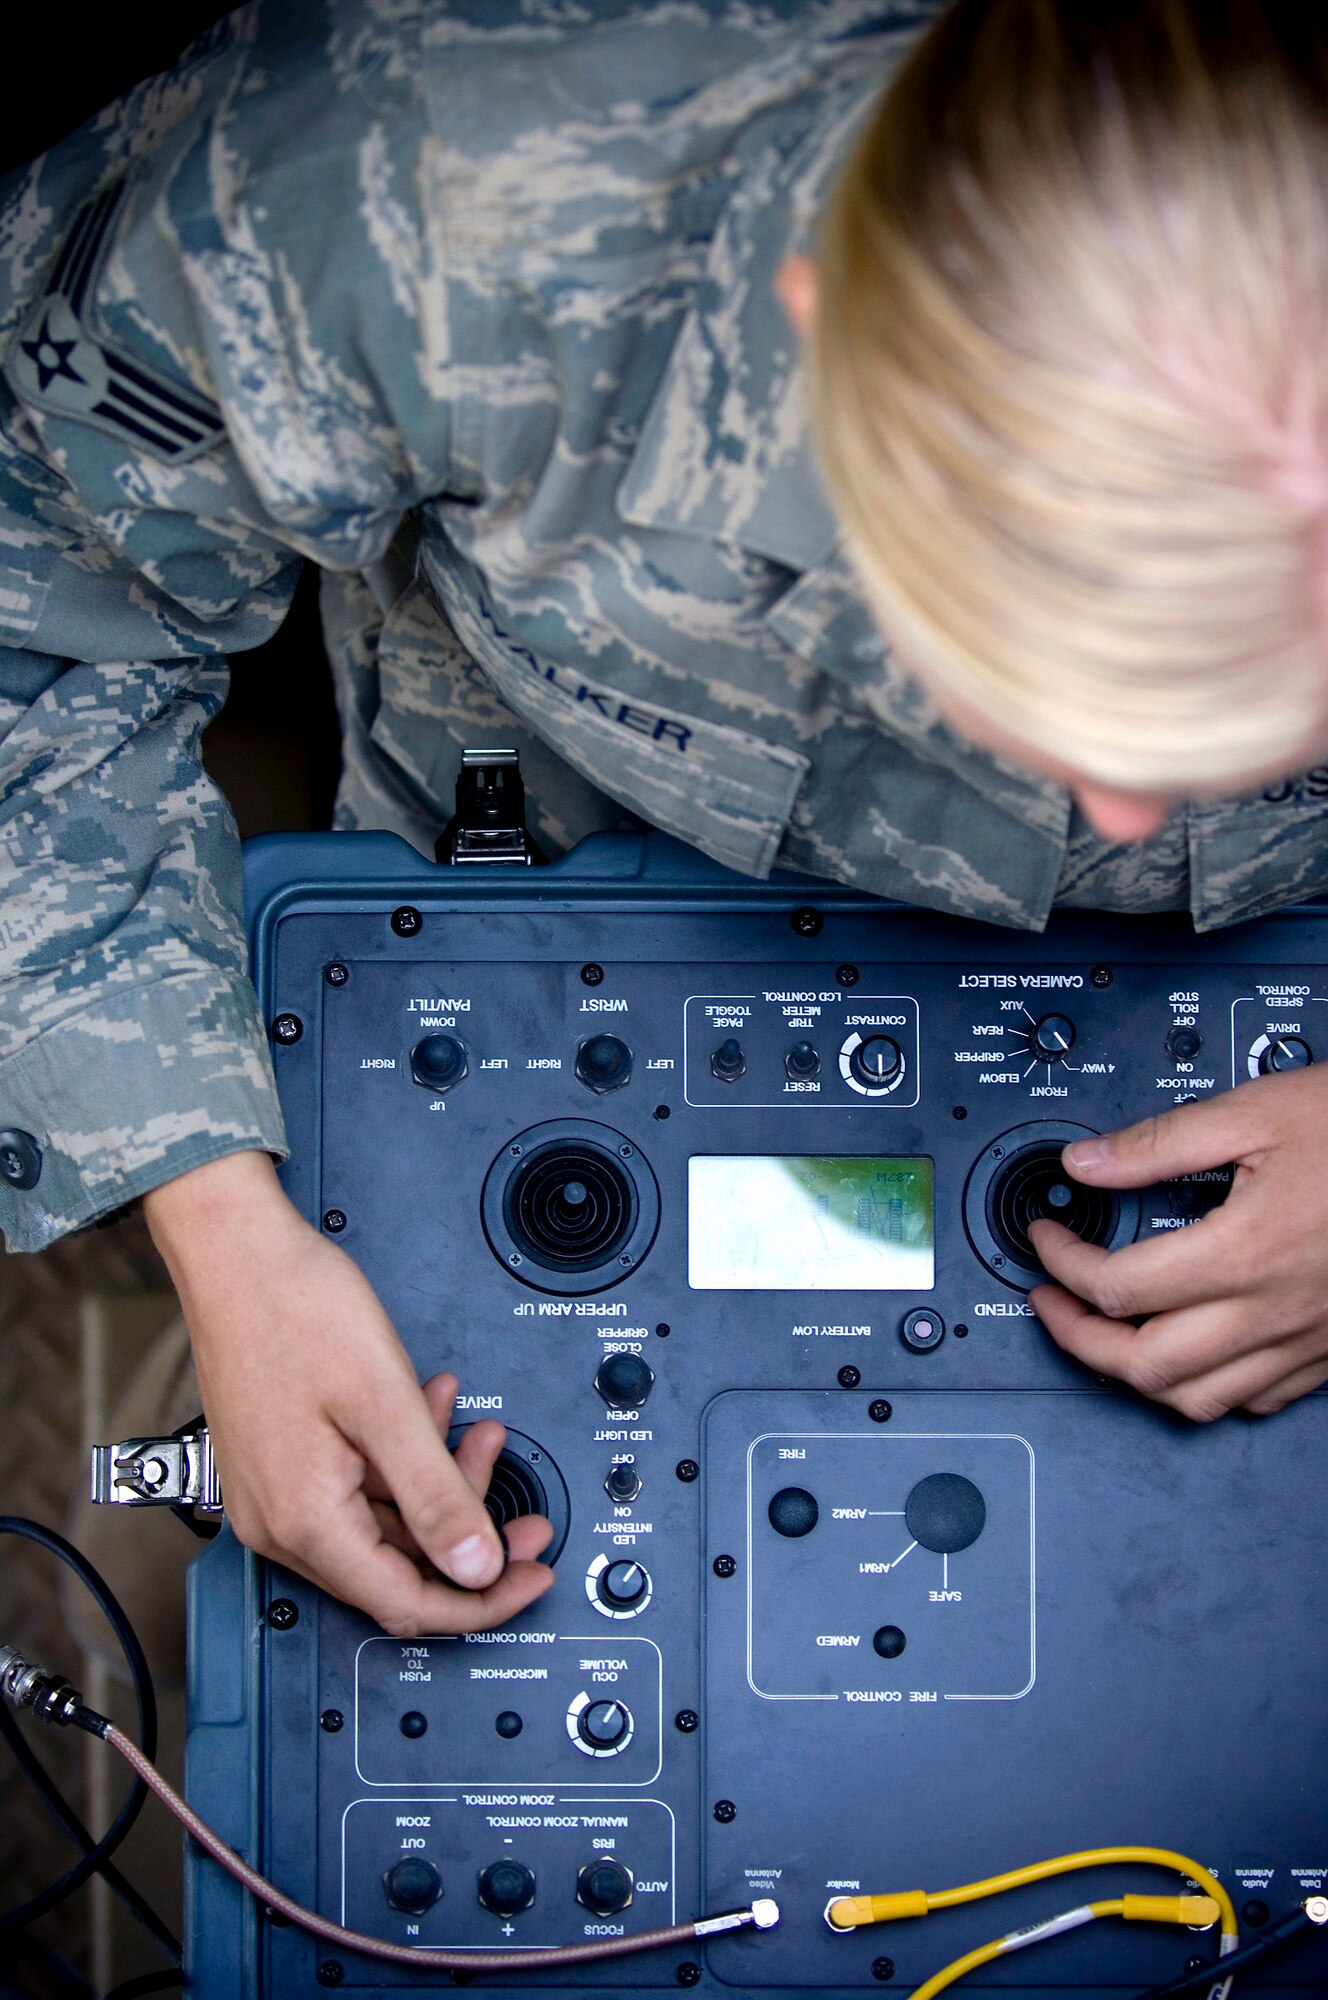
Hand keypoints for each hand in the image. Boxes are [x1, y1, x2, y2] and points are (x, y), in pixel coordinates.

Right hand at [143, 1151, 554, 1633]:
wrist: (235, 1251)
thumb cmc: (294, 1308)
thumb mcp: (386, 1403)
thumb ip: (436, 1493)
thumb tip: (477, 1566)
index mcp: (305, 1521)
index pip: (408, 1603)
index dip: (482, 1598)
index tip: (531, 1574)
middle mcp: (281, 1523)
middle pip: (397, 1566)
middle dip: (470, 1532)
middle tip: (525, 1506)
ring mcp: (277, 1494)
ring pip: (382, 1522)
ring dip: (438, 1483)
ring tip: (477, 1428)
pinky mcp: (281, 1464)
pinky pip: (356, 1486)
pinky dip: (401, 1460)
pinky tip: (428, 1410)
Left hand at [1028, 1066, 1327, 1420]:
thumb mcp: (1258, 1110)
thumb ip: (1161, 1143)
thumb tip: (1087, 1163)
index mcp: (1246, 1252)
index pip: (1118, 1287)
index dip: (1062, 1264)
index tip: (1047, 1240)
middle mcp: (1273, 1311)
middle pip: (1143, 1365)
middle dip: (1077, 1339)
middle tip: (1051, 1302)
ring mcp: (1306, 1341)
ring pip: (1197, 1400)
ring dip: (1133, 1373)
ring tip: (1104, 1332)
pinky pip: (1255, 1400)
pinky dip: (1205, 1387)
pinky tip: (1190, 1350)